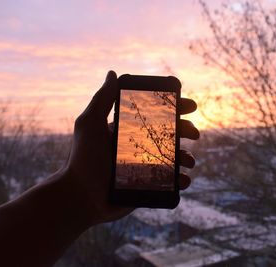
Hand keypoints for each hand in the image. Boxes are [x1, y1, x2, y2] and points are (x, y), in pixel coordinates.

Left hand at [63, 71, 198, 224]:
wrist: (81, 196)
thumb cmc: (82, 159)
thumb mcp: (90, 124)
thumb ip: (102, 99)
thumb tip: (112, 73)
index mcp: (128, 130)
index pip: (155, 115)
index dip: (174, 108)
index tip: (189, 105)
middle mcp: (138, 146)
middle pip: (169, 135)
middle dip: (186, 131)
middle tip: (194, 133)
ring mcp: (144, 167)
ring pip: (173, 158)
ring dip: (186, 157)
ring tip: (188, 161)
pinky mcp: (147, 185)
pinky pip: (169, 181)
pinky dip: (181, 179)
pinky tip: (184, 179)